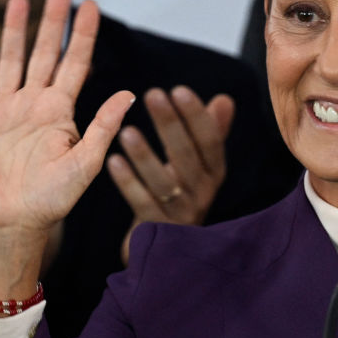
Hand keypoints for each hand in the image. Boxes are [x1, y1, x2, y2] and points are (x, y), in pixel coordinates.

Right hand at [0, 0, 134, 298]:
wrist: (13, 222)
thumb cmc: (53, 200)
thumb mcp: (85, 164)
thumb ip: (103, 127)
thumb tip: (130, 94)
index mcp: (62, 112)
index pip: (75, 63)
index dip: (83, 35)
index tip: (92, 5)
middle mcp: (35, 104)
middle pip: (45, 53)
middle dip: (52, 22)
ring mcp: (5, 110)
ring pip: (11, 60)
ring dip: (15, 31)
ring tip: (19, 0)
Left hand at [106, 86, 233, 263]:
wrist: (169, 247)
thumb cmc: (183, 192)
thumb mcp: (199, 164)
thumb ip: (211, 132)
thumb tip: (225, 99)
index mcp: (214, 172)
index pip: (210, 141)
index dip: (196, 116)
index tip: (179, 89)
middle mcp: (203, 192)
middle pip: (187, 157)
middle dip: (170, 125)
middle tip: (152, 95)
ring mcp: (181, 212)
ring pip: (164, 182)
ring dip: (145, 156)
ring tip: (126, 131)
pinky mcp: (159, 229)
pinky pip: (143, 203)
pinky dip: (128, 183)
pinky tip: (113, 161)